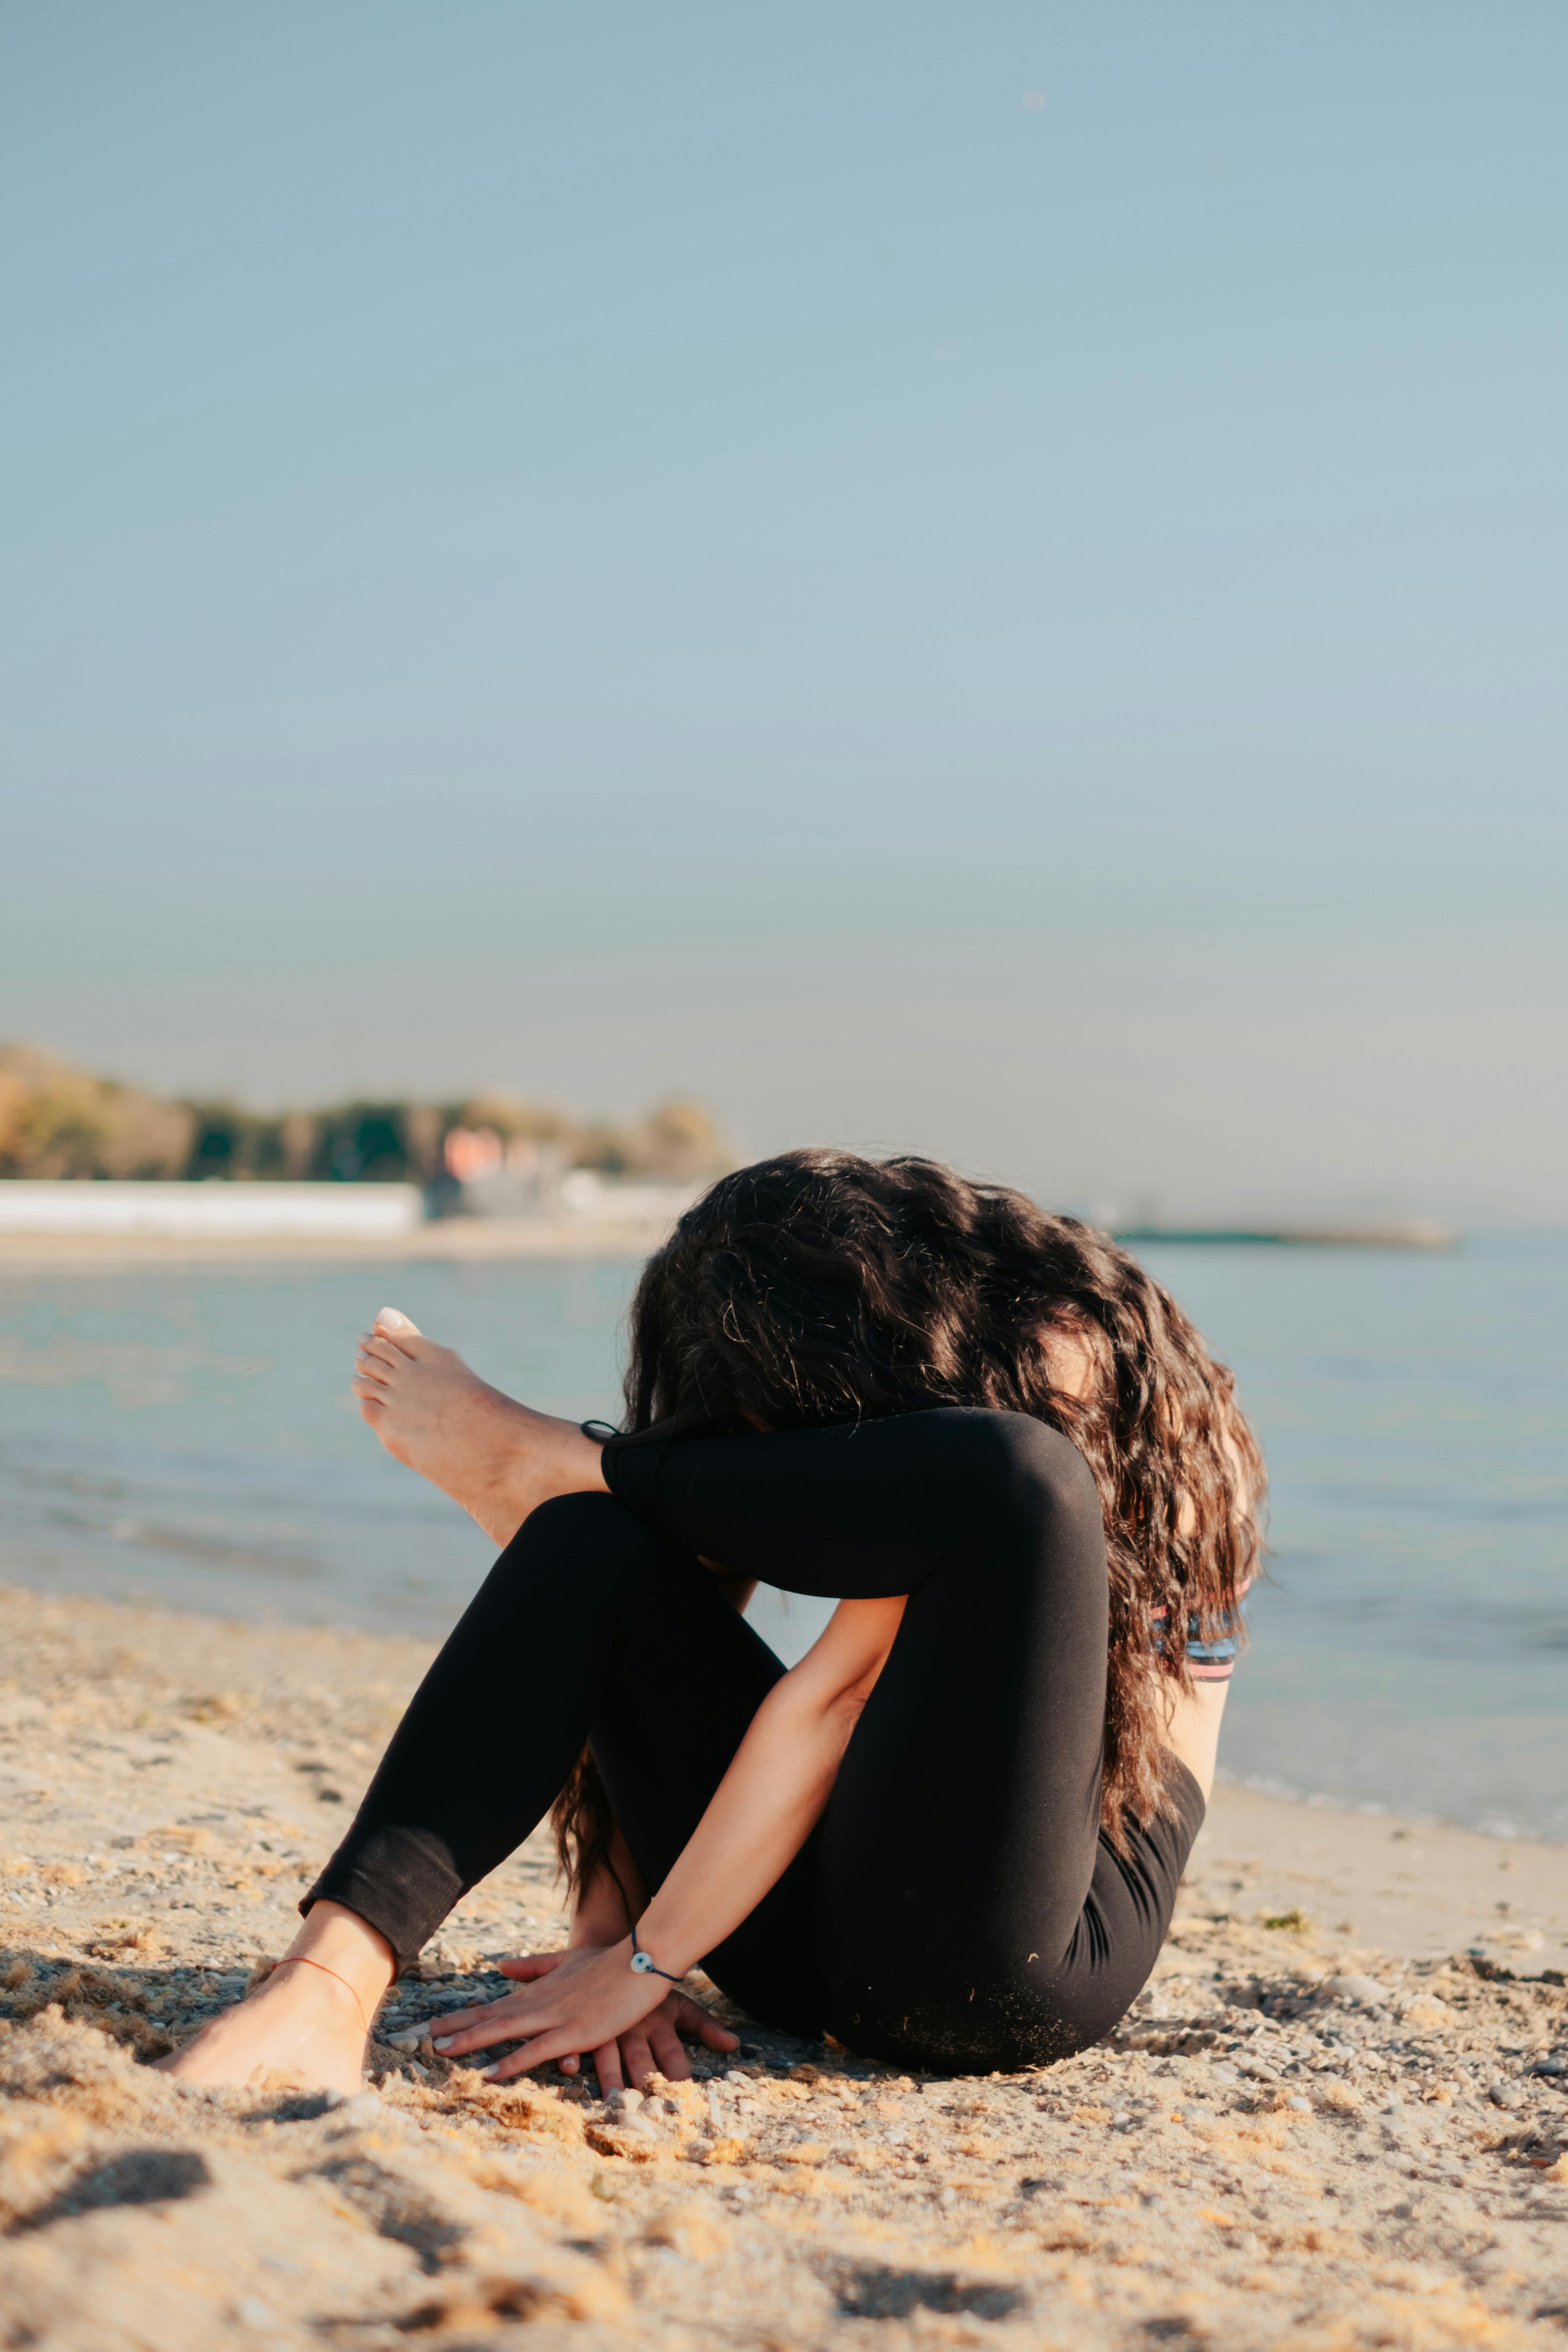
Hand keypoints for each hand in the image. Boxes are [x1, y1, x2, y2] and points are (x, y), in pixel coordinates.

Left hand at [430, 1944, 737, 2087]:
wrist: (642, 1959)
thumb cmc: (610, 1961)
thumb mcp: (568, 1960)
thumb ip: (535, 1966)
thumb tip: (502, 1965)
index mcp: (539, 1990)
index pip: (495, 2005)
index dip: (464, 2016)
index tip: (435, 2024)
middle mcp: (541, 2003)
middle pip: (491, 2017)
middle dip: (456, 2028)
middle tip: (424, 2037)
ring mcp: (556, 2018)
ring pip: (506, 2030)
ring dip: (472, 2040)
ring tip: (441, 2050)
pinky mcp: (576, 2033)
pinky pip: (538, 2051)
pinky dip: (512, 2062)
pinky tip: (490, 2072)